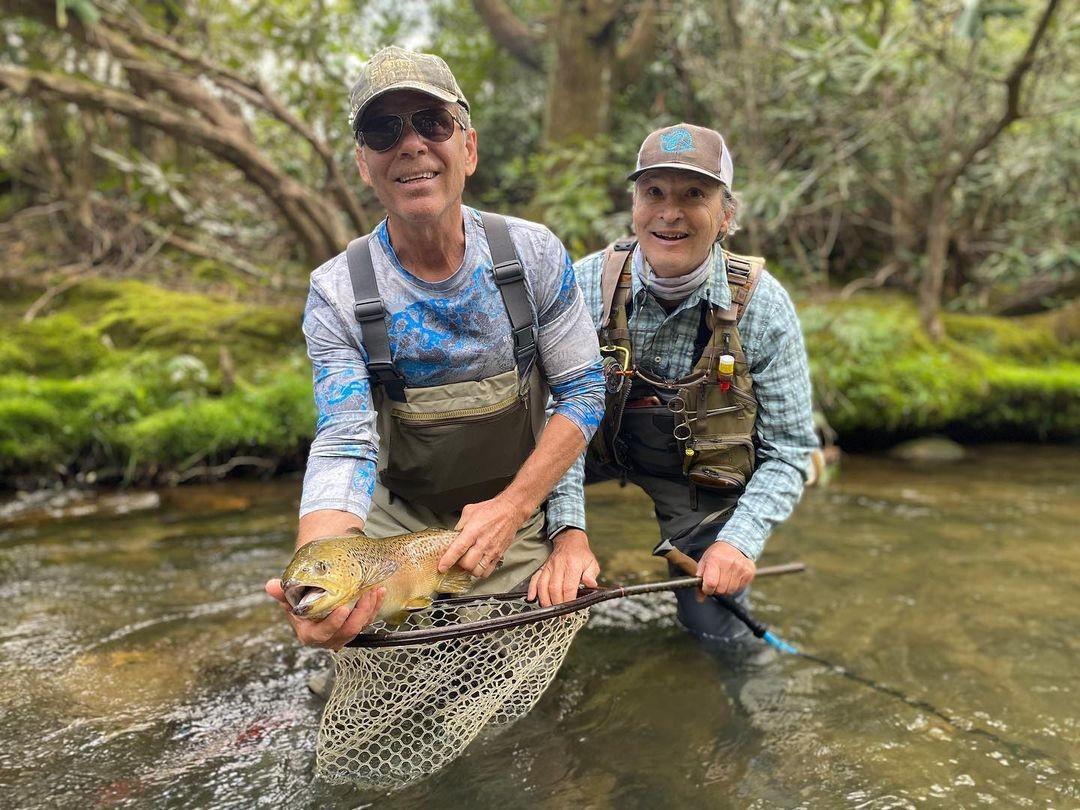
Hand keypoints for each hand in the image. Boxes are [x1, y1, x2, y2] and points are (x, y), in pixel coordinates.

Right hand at [265, 578, 383, 649]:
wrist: (313, 601)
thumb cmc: (300, 601)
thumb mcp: (289, 598)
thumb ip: (281, 593)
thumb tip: (270, 585)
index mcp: (310, 635)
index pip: (323, 633)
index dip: (334, 623)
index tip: (342, 609)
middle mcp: (330, 638)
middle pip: (348, 631)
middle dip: (360, 613)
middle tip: (365, 594)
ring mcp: (345, 633)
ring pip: (361, 625)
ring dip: (370, 608)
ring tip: (374, 589)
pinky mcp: (357, 626)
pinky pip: (369, 619)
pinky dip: (375, 605)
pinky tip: (379, 591)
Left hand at [438, 494, 528, 577]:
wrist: (510, 511)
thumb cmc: (491, 510)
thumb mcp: (469, 511)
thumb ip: (460, 525)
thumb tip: (453, 535)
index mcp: (473, 531)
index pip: (458, 549)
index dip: (448, 560)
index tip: (442, 567)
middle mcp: (483, 543)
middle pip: (468, 564)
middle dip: (459, 565)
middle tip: (457, 561)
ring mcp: (492, 551)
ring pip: (478, 571)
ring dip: (470, 570)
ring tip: (468, 564)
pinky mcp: (499, 555)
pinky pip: (488, 571)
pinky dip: (481, 572)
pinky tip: (478, 565)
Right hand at [527, 529, 599, 606]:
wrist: (570, 540)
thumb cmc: (582, 555)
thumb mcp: (592, 563)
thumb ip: (591, 574)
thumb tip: (591, 584)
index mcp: (572, 565)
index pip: (568, 587)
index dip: (568, 601)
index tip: (569, 611)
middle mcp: (559, 566)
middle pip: (554, 588)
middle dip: (556, 604)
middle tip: (561, 615)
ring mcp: (549, 566)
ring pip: (543, 585)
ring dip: (545, 600)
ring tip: (550, 610)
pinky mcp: (543, 567)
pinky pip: (535, 578)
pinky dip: (532, 589)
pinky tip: (531, 598)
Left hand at [696, 540, 754, 598]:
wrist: (734, 544)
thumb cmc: (716, 555)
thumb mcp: (704, 562)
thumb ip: (699, 580)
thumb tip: (700, 599)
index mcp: (715, 559)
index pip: (711, 583)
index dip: (707, 589)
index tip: (706, 587)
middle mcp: (729, 563)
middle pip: (721, 589)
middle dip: (715, 589)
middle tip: (715, 582)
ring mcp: (741, 568)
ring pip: (730, 591)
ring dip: (725, 589)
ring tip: (723, 579)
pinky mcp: (749, 572)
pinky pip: (739, 588)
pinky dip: (733, 586)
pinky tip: (732, 577)